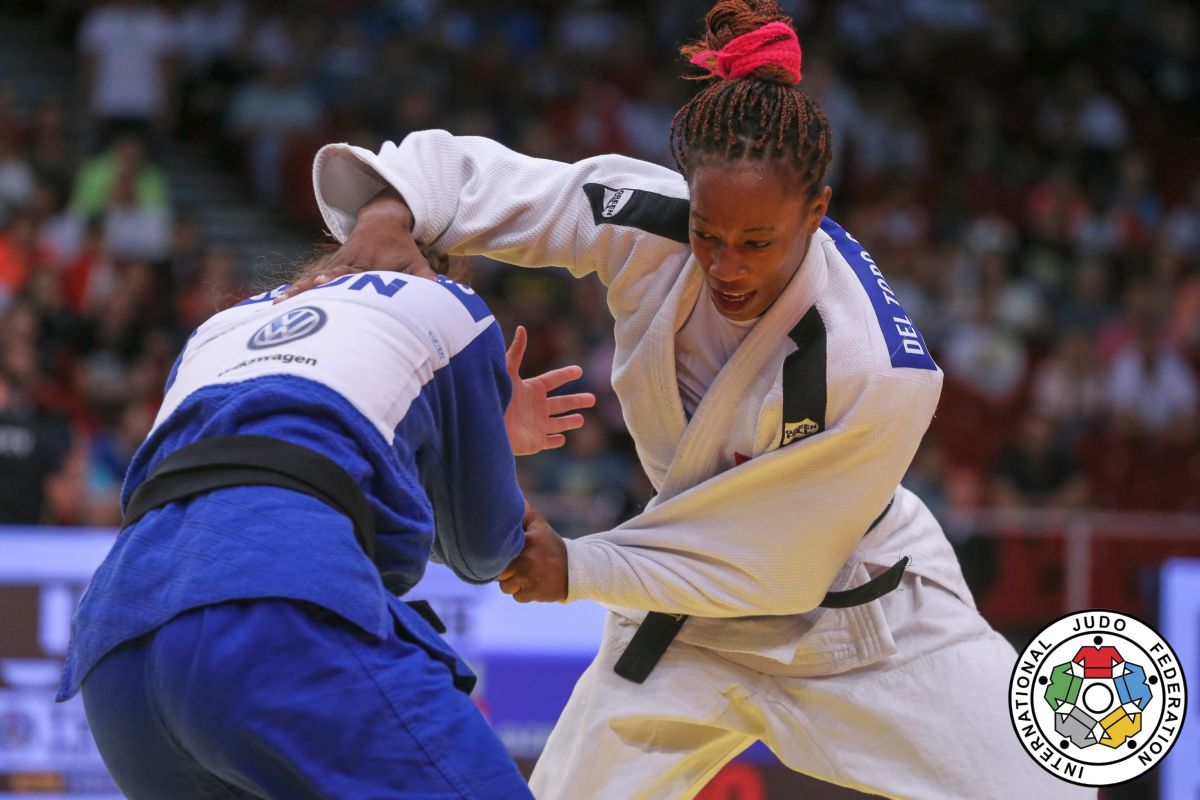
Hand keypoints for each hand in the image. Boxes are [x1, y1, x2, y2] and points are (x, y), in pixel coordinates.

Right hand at [277, 189, 434, 301]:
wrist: (383, 219)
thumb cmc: (403, 248)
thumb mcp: (418, 262)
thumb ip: (427, 282)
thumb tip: (440, 303)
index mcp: (366, 260)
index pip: (348, 270)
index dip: (336, 275)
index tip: (324, 279)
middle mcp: (346, 262)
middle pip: (325, 276)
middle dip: (310, 287)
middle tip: (293, 298)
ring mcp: (334, 264)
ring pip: (313, 278)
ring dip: (298, 291)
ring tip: (280, 303)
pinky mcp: (328, 267)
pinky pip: (309, 280)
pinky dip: (296, 291)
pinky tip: (279, 303)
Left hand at [498, 507, 567, 601]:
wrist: (575, 568)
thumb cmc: (550, 545)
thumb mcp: (538, 525)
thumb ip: (522, 512)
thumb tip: (506, 498)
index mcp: (526, 542)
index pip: (497, 552)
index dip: (497, 554)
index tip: (502, 553)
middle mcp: (526, 561)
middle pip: (499, 572)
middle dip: (504, 571)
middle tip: (516, 565)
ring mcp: (529, 579)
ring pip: (506, 587)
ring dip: (512, 583)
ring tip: (525, 574)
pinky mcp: (534, 594)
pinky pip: (517, 597)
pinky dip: (522, 593)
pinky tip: (532, 583)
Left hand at [504, 326, 595, 455]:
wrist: (487, 426)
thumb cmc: (496, 397)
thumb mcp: (507, 371)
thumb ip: (516, 351)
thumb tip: (522, 328)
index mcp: (531, 389)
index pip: (553, 380)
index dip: (566, 375)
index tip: (579, 370)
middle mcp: (535, 407)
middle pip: (561, 403)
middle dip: (576, 401)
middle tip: (592, 399)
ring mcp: (536, 425)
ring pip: (558, 423)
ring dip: (570, 421)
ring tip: (581, 420)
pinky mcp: (536, 442)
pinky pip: (549, 442)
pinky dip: (556, 441)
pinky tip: (562, 439)